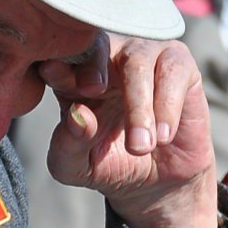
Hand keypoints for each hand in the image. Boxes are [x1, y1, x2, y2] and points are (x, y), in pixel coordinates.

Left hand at [40, 35, 218, 227]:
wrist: (159, 180)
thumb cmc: (109, 163)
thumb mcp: (76, 167)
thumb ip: (68, 144)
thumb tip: (77, 115)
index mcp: (70, 76)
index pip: (59, 59)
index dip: (56, 62)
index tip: (50, 71)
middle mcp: (105, 57)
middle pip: (95, 47)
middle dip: (92, 70)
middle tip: (92, 92)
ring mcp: (142, 54)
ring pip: (137, 60)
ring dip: (138, 105)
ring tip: (140, 147)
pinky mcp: (177, 62)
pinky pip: (172, 70)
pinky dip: (167, 106)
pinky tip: (162, 137)